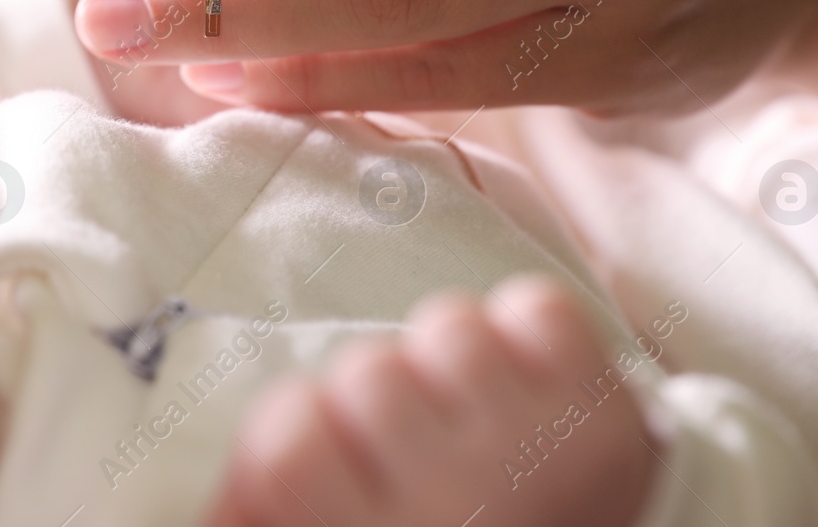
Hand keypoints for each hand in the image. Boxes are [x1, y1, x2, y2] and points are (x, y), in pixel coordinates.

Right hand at [203, 279, 654, 526]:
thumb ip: (262, 510)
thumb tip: (211, 493)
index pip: (284, 441)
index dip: (302, 437)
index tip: (334, 470)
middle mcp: (453, 508)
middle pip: (366, 372)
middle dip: (384, 404)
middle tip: (416, 456)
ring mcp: (537, 459)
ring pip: (447, 329)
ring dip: (454, 366)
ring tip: (478, 426)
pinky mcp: (605, 420)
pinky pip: (534, 310)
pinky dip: (531, 336)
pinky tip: (535, 400)